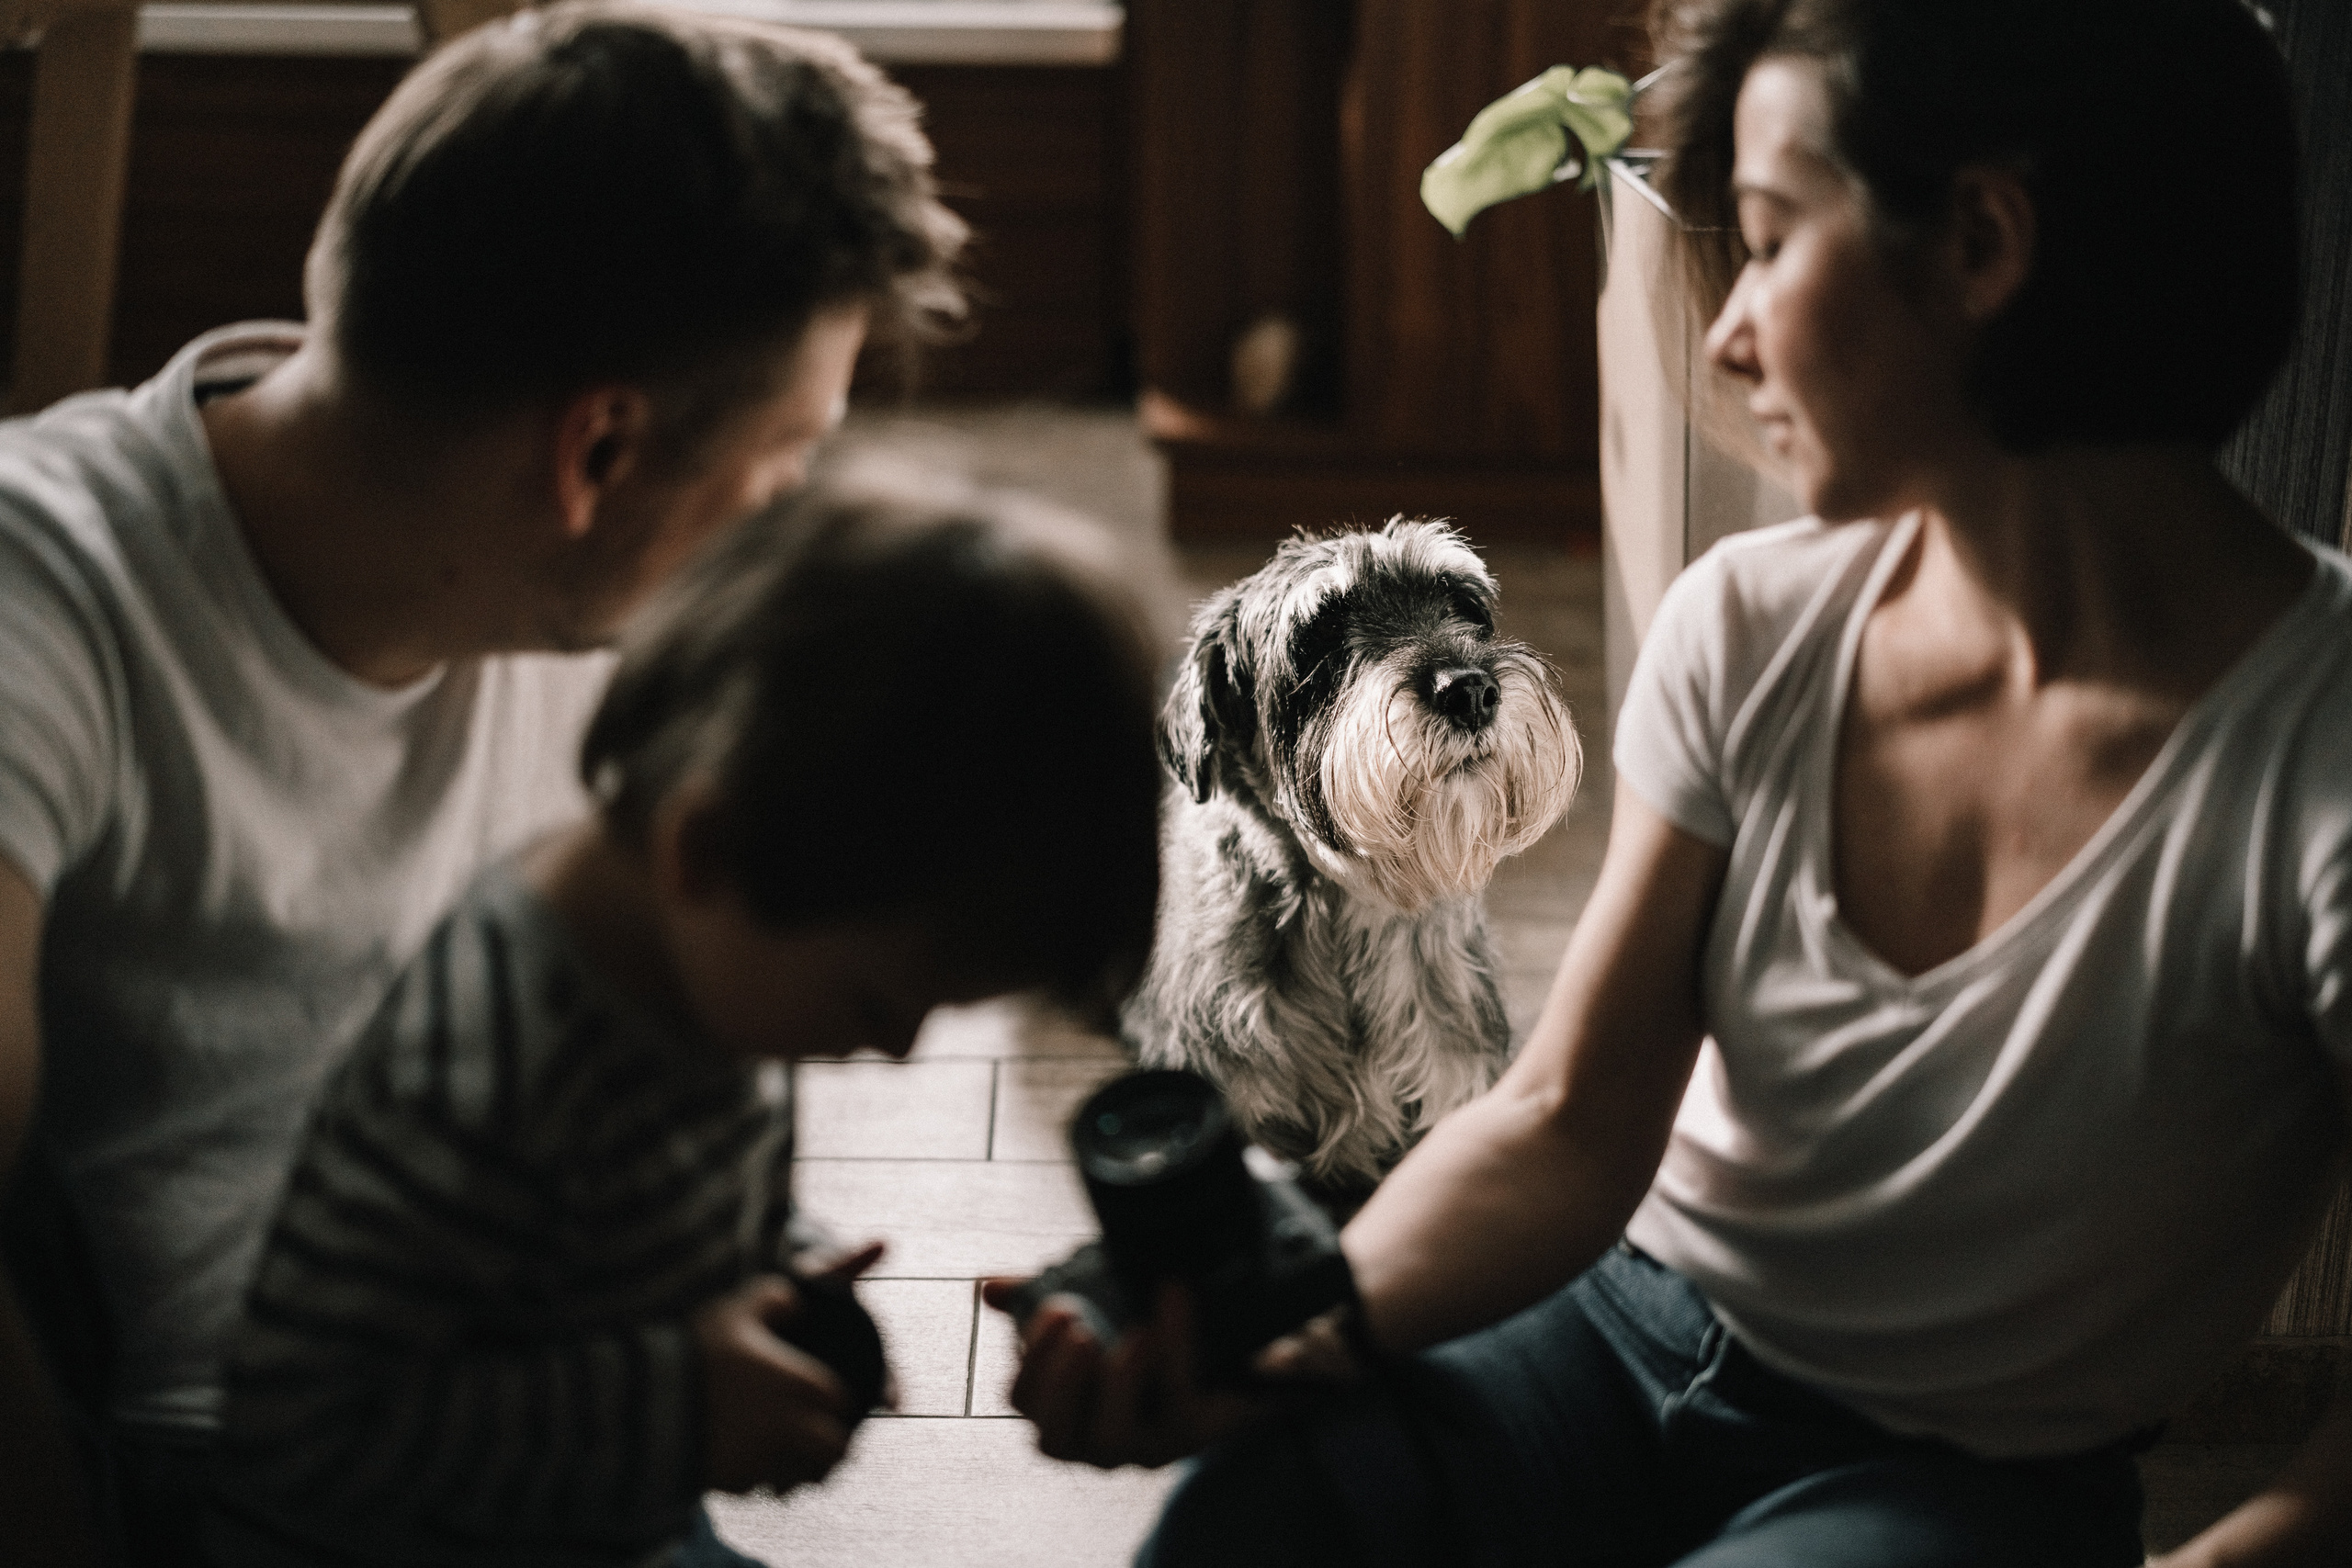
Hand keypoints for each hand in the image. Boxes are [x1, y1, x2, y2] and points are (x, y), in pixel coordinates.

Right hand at [693, 1274, 857, 1493]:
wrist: (640, 1401)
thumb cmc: (693, 1348)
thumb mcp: (734, 1310)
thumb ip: (773, 1297)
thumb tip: (798, 1301)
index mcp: (795, 1382)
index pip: (839, 1399)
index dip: (839, 1401)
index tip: (834, 1401)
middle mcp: (786, 1425)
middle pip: (833, 1449)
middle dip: (834, 1447)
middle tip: (829, 1443)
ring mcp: (761, 1457)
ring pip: (801, 1475)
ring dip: (802, 1468)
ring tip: (795, 1461)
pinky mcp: (732, 1482)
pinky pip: (758, 1485)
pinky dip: (759, 1478)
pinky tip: (749, 1463)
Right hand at [981, 1278, 1354, 1469]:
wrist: (1244, 1338)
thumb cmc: (1153, 1327)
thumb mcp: (1095, 1303)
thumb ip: (1039, 1297)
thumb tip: (985, 1286)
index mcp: (1065, 1406)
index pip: (1022, 1400)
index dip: (1029, 1359)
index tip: (1055, 1307)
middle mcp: (1097, 1438)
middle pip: (1054, 1437)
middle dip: (1060, 1385)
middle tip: (1079, 1326)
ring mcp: (1146, 1444)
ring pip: (1113, 1439)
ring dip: (1117, 1384)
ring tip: (1132, 1332)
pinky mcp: (1194, 1434)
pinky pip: (1179, 1402)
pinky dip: (1175, 1350)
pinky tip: (1172, 1303)